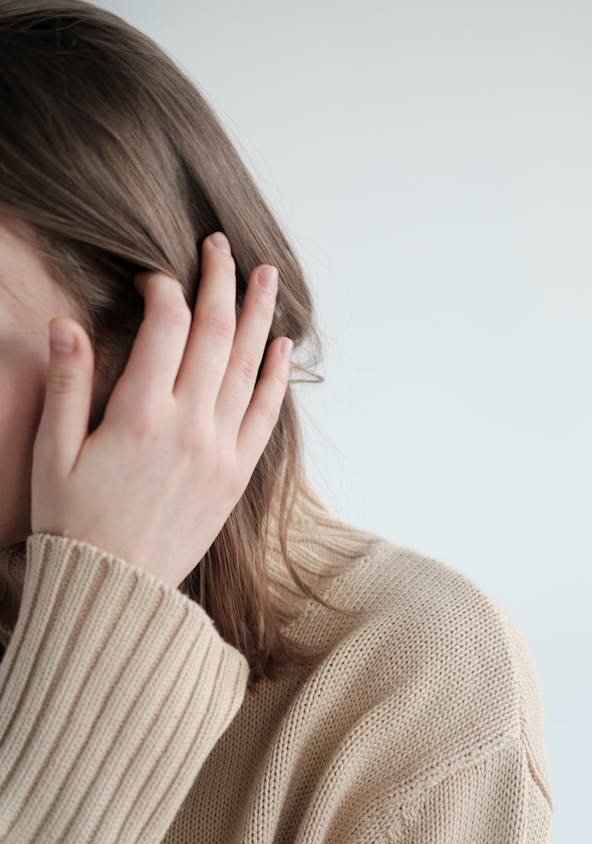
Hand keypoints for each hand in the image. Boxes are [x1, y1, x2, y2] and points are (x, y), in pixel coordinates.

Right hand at [32, 232, 290, 588]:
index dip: (164, 289)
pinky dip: (275, 377)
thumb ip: (66, 386)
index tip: (154, 276)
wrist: (117, 591)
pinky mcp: (236, 475)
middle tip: (222, 245)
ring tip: (266, 275)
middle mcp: (190, 426)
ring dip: (258, 316)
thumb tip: (67, 323)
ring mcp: (220, 451)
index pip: (166, 327)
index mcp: (140, 415)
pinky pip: (264, 416)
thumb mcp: (52, 455)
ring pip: (247, 367)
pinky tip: (280, 347)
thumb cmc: (74, 525)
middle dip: (219, 283)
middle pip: (214, 335)